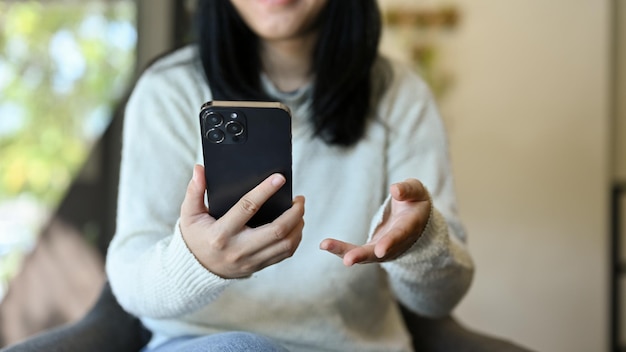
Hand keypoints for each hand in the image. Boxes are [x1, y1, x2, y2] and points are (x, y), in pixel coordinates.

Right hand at [180, 165, 304, 278]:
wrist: (197, 269)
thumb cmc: (195, 236)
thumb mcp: (189, 214)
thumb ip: (194, 191)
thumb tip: (199, 169)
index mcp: (221, 233)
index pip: (247, 208)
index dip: (265, 191)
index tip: (280, 178)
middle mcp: (238, 249)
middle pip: (277, 231)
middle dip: (294, 213)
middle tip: (299, 199)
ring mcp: (251, 260)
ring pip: (286, 245)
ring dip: (298, 225)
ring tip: (299, 211)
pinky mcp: (259, 266)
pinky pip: (285, 254)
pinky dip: (295, 239)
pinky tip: (296, 226)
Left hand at [320, 179, 429, 265]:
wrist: (417, 219)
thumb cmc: (415, 201)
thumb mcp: (416, 191)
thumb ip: (408, 190)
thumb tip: (395, 190)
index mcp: (409, 227)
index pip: (399, 236)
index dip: (390, 243)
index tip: (380, 250)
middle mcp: (396, 243)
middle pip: (378, 252)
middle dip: (362, 255)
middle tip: (348, 260)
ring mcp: (383, 249)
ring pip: (364, 255)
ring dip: (345, 252)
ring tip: (325, 245)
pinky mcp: (372, 249)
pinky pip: (356, 252)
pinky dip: (341, 249)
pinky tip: (324, 245)